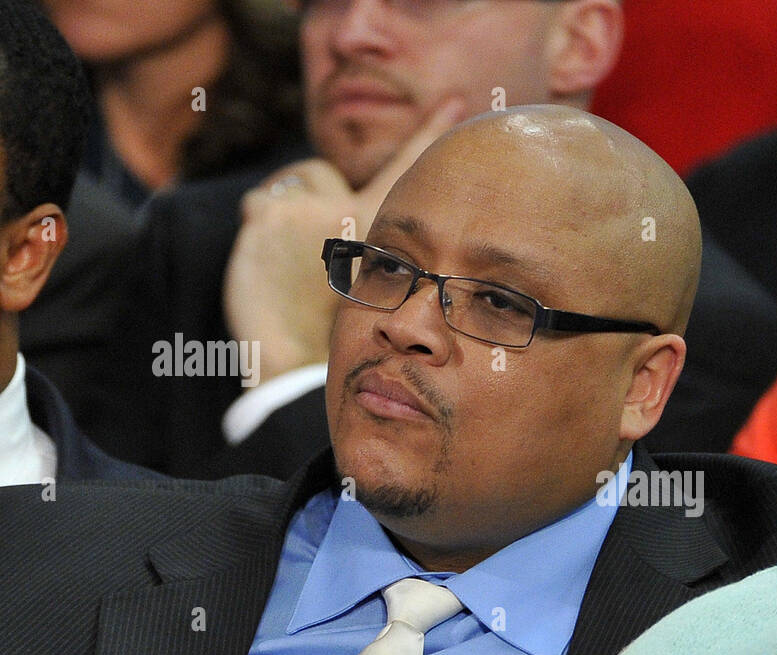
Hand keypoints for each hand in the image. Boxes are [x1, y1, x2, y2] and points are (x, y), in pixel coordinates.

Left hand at [224, 97, 467, 386]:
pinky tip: (265, 264)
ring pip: (289, 187)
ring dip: (280, 216)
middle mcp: (354, 211)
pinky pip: (259, 204)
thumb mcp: (367, 291)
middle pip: (321, 175)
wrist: (295, 365)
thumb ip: (368, 252)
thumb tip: (365, 235)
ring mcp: (312, 208)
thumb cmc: (329, 338)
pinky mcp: (273, 214)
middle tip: (302, 260)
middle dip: (307, 204)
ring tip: (284, 265)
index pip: (409, 169)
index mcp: (385, 229)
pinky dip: (256, 230)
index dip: (432, 132)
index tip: (455, 103)